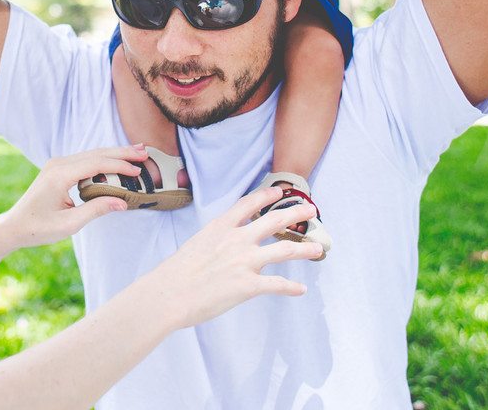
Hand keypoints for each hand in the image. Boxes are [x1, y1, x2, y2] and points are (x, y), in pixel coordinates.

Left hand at [0, 144, 147, 248]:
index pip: (97, 164)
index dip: (120, 166)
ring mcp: (57, 164)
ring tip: (136, 153)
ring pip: (92, 154)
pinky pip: (85, 160)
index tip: (138, 170)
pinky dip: (103, 160)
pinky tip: (116, 161)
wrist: (14, 226)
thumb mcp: (69, 224)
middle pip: (96, 153)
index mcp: (60, 174)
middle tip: (144, 152)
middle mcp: (58, 164)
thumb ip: (96, 210)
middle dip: (121, 152)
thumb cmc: (39, 228)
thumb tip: (123, 203)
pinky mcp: (58, 169)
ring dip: (114, 154)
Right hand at [145, 187, 320, 328]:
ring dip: (304, 249)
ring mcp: (245, 261)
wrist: (170, 293)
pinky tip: (300, 289)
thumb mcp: (196, 243)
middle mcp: (237, 240)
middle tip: (310, 209)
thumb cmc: (176, 272)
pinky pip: (277, 284)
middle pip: (274, 221)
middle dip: (296, 213)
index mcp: (221, 227)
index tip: (280, 192)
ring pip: (285, 250)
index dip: (267, 196)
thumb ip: (216, 240)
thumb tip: (224, 246)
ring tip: (317, 249)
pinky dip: (291, 287)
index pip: (249, 204)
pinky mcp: (248, 285)